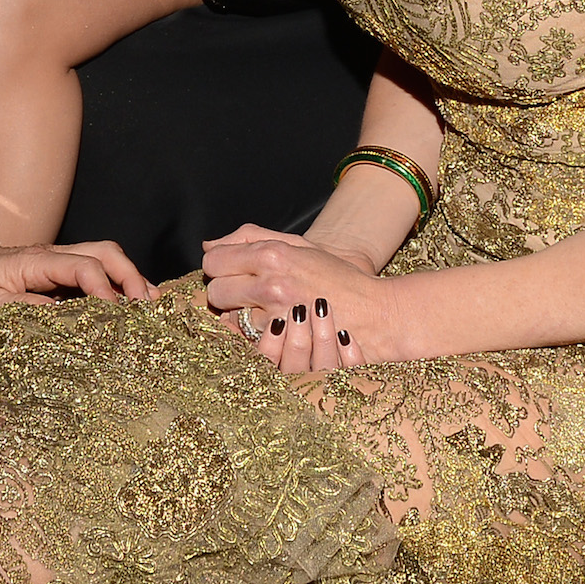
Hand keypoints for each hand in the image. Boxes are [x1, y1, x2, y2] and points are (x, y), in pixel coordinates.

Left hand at [0, 238, 151, 331]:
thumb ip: (22, 311)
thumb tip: (60, 319)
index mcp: (34, 261)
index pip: (81, 267)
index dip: (104, 290)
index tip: (116, 316)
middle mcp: (51, 256)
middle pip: (103, 252)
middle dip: (130, 275)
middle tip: (148, 306)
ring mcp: (55, 264)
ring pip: (102, 258)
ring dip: (128, 277)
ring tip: (149, 305)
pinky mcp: (54, 275)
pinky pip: (92, 272)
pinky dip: (115, 285)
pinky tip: (127, 306)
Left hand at [200, 224, 392, 373]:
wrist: (374, 313)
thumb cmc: (337, 277)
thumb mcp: (298, 244)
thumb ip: (249, 237)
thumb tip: (209, 244)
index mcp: (272, 254)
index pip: (213, 261)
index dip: (219, 266)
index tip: (230, 271)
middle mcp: (271, 284)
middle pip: (214, 291)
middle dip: (224, 292)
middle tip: (244, 293)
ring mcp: (276, 317)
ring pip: (227, 319)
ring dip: (236, 317)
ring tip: (259, 312)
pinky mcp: (282, 345)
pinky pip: (245, 341)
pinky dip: (251, 337)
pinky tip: (269, 331)